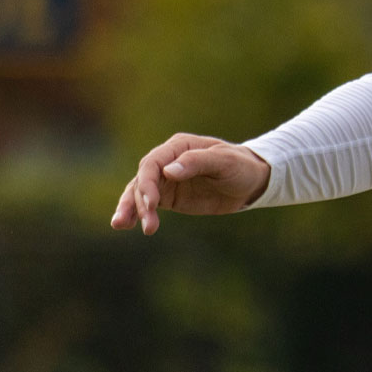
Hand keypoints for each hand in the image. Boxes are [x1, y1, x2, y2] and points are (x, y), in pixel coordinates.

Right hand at [111, 132, 271, 235]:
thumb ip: (197, 163)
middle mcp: (167, 161)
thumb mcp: (224, 161)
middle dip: (139, 201)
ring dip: (130, 208)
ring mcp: (166, 180)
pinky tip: (125, 224)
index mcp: (178, 147)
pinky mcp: (170, 197)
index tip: (151, 203)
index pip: (152, 163)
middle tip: (148, 223)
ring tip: (119, 225)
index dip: (147, 182)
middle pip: (142, 179)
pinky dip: (137, 214)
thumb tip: (168, 171)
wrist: (252, 182)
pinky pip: (148, 205)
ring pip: (139, 193)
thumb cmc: (240, 166)